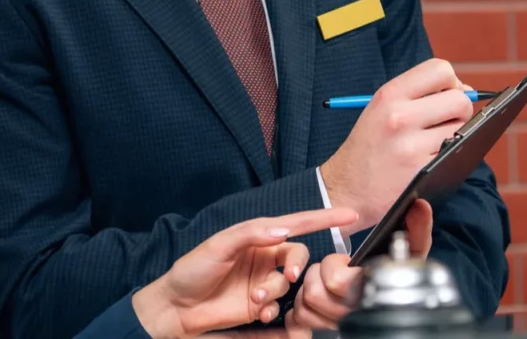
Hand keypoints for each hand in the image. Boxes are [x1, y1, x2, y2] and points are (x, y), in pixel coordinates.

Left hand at [132, 207, 358, 338]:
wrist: (177, 308)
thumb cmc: (193, 270)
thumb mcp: (219, 245)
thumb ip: (251, 234)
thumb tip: (282, 230)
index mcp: (257, 235)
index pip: (296, 223)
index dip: (323, 218)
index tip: (349, 214)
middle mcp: (265, 256)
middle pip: (298, 256)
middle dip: (296, 267)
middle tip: (287, 276)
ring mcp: (264, 280)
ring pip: (289, 284)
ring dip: (275, 291)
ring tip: (254, 299)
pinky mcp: (261, 304)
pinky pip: (281, 305)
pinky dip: (274, 309)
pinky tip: (259, 312)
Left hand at [286, 200, 433, 329]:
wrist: (398, 302)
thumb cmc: (399, 272)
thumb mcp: (413, 252)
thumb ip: (417, 228)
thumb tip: (420, 205)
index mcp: (373, 291)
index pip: (337, 280)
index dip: (335, 266)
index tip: (345, 261)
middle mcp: (356, 313)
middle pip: (315, 293)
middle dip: (319, 274)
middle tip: (334, 270)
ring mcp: (339, 324)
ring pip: (306, 305)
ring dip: (311, 289)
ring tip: (327, 282)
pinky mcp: (325, 328)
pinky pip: (302, 319)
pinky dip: (304, 308)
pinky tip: (319, 298)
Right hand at [318, 58, 472, 233]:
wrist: (345, 190)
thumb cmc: (368, 148)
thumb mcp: (380, 109)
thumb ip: (417, 95)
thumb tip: (465, 90)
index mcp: (389, 95)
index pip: (440, 70)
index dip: (451, 82)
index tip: (444, 96)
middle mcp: (399, 117)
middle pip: (459, 99)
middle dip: (459, 110)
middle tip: (444, 122)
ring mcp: (411, 146)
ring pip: (462, 129)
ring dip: (455, 136)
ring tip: (430, 144)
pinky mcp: (422, 171)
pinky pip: (455, 154)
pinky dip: (450, 157)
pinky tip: (430, 161)